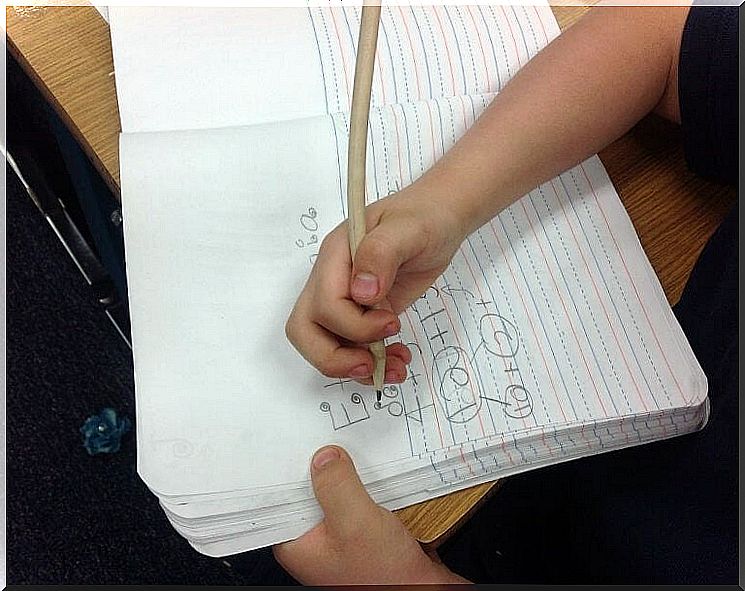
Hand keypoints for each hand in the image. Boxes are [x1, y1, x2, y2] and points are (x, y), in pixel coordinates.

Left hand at [273, 445, 469, 584]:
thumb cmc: (386, 579)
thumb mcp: (355, 522)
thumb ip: (336, 486)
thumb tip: (324, 456)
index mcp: (298, 544)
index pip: (283, 496)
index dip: (290, 467)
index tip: (297, 440)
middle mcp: (315, 542)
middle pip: (311, 492)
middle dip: (322, 467)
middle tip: (328, 436)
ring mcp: (341, 539)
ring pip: (337, 495)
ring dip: (348, 476)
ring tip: (353, 450)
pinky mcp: (365, 536)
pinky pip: (360, 502)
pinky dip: (368, 488)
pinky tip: (375, 474)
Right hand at [286, 184, 465, 383]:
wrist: (439, 220)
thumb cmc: (424, 217)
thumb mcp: (409, 228)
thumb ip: (382, 253)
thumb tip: (362, 292)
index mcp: (336, 255)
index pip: (324, 304)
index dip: (355, 324)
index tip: (392, 321)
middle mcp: (332, 280)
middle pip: (305, 330)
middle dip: (333, 358)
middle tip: (370, 364)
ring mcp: (345, 300)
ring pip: (325, 346)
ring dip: (355, 367)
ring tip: (396, 367)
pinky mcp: (362, 315)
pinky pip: (351, 349)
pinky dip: (372, 364)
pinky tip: (398, 359)